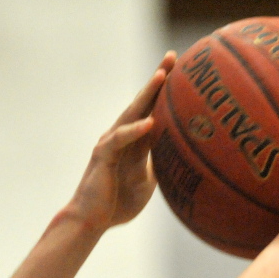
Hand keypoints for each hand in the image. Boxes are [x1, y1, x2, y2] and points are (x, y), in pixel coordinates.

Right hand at [64, 51, 176, 230]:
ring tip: (161, 77)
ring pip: (130, 113)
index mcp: (136, 141)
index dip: (166, 90)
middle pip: (143, 102)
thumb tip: (185, 162)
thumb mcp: (149, 182)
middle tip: (173, 56)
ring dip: (146, 95)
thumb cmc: (120, 203)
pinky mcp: (103, 156)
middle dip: (158, 78)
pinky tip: (149, 122)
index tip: (185, 70)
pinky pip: (120, 140)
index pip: (154, 109)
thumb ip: (162, 166)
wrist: (93, 221)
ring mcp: (111, 143)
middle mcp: (123, 136)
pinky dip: (134, 131)